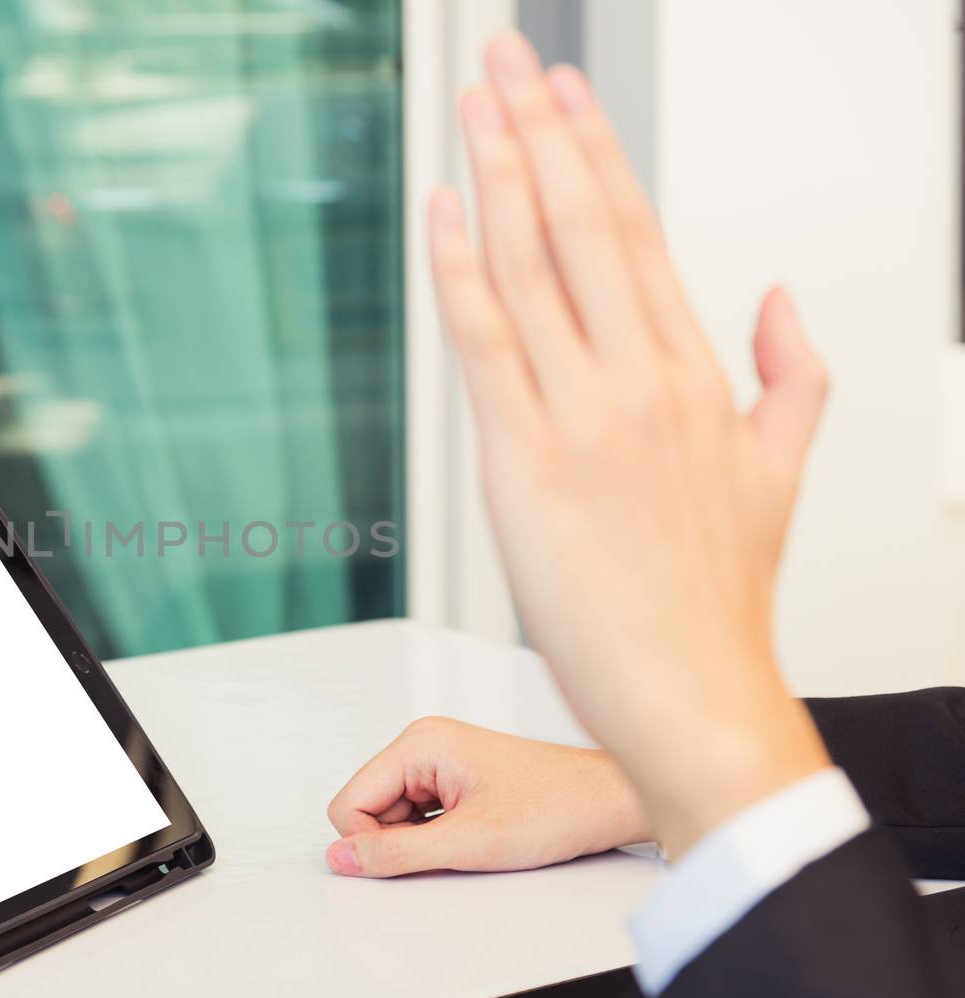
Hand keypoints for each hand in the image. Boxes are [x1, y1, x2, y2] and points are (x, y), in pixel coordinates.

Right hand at [325, 717, 650, 877]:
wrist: (610, 801)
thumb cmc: (558, 808)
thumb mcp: (469, 842)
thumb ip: (396, 853)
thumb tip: (342, 860)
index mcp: (419, 744)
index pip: (349, 803)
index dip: (370, 844)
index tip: (414, 859)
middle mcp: (423, 745)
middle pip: (367, 809)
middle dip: (399, 841)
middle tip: (453, 848)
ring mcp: (437, 761)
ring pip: (391, 816)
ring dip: (420, 840)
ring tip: (472, 838)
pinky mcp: (452, 778)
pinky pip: (416, 816)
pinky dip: (436, 836)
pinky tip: (474, 835)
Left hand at [427, 33, 831, 858]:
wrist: (695, 693)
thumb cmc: (720, 598)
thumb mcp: (782, 473)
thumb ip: (793, 377)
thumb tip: (780, 300)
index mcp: (697, 374)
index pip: (637, 232)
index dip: (594, 152)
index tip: (561, 92)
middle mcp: (643, 381)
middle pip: (584, 225)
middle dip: (538, 132)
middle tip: (503, 61)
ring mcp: (586, 418)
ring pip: (534, 269)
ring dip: (497, 175)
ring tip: (470, 106)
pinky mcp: (527, 465)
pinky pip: (488, 346)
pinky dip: (462, 274)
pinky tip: (445, 213)